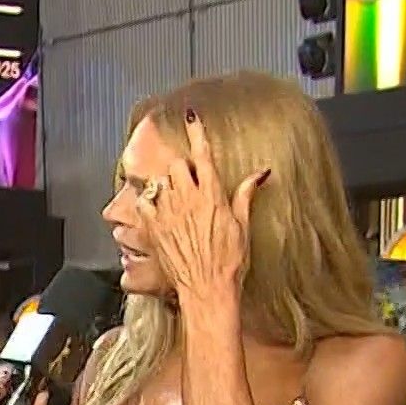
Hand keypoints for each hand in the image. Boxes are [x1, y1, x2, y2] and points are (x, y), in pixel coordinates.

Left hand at [137, 110, 267, 301]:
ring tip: (176, 202)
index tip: (191, 116)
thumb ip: (245, 195)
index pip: (203, 153)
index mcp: (212, 195)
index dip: (196, 132)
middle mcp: (187, 199)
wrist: (206, 288)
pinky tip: (158, 213)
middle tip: (190, 182)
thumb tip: (261, 173)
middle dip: (183, 168)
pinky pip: (143, 203)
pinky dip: (149, 203)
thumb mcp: (242, 226)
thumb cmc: (229, 261)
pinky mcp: (153, 227)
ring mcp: (168, 212)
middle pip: (177, 165)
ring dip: (167, 185)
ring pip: (160, 182)